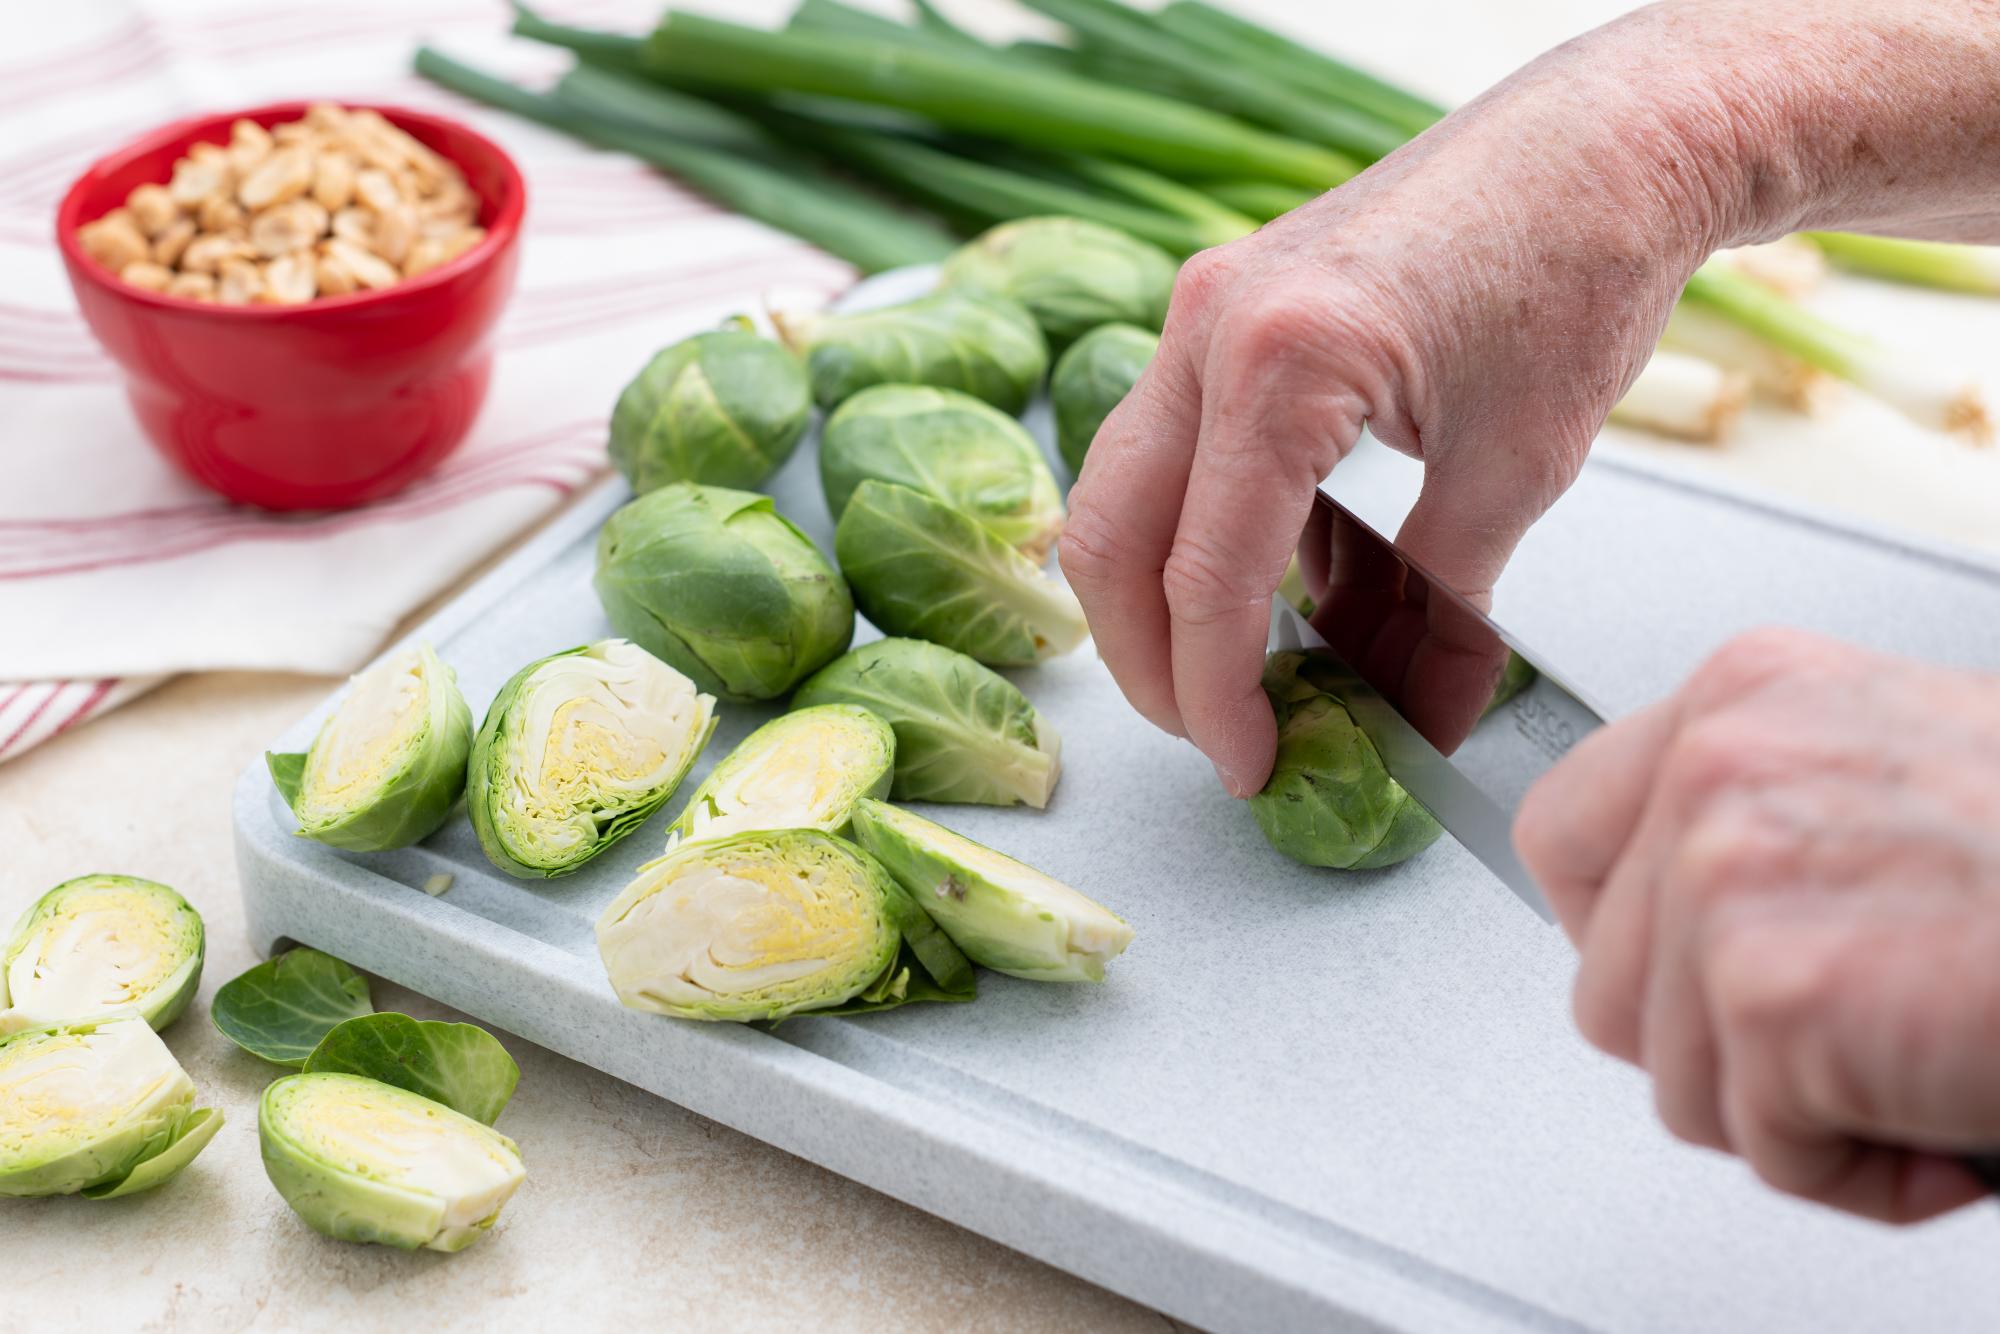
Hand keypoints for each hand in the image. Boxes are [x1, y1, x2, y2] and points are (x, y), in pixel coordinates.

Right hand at [1060, 12, 1731, 796]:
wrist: (1607, 142)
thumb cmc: (1581, 270)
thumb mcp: (1517, 470)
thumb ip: (1440, 606)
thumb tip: (1412, 717)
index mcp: (1279, 365)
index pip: (1203, 579)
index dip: (1215, 698)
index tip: (1250, 766)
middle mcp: (1209, 325)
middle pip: (1110, 538)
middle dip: (1148, 663)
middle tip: (1215, 735)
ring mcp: (1205, 305)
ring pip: (1120, 490)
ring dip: (1158, 595)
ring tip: (1232, 674)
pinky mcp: (1225, 305)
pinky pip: (1172, 442)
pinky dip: (1199, 525)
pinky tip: (1275, 580)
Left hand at [1516, 628, 1999, 1221]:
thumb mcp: (1898, 780)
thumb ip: (1771, 821)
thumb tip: (1675, 919)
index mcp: (1747, 695)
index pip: (1563, 837)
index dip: (1618, 938)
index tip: (1697, 981)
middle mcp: (1720, 762)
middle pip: (1607, 983)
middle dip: (1724, 1050)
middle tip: (1853, 1047)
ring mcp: (1729, 868)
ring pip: (1673, 1078)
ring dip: (1801, 1114)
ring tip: (1920, 1068)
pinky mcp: (1770, 989)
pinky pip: (1762, 1147)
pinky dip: (1862, 1173)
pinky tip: (1945, 1113)